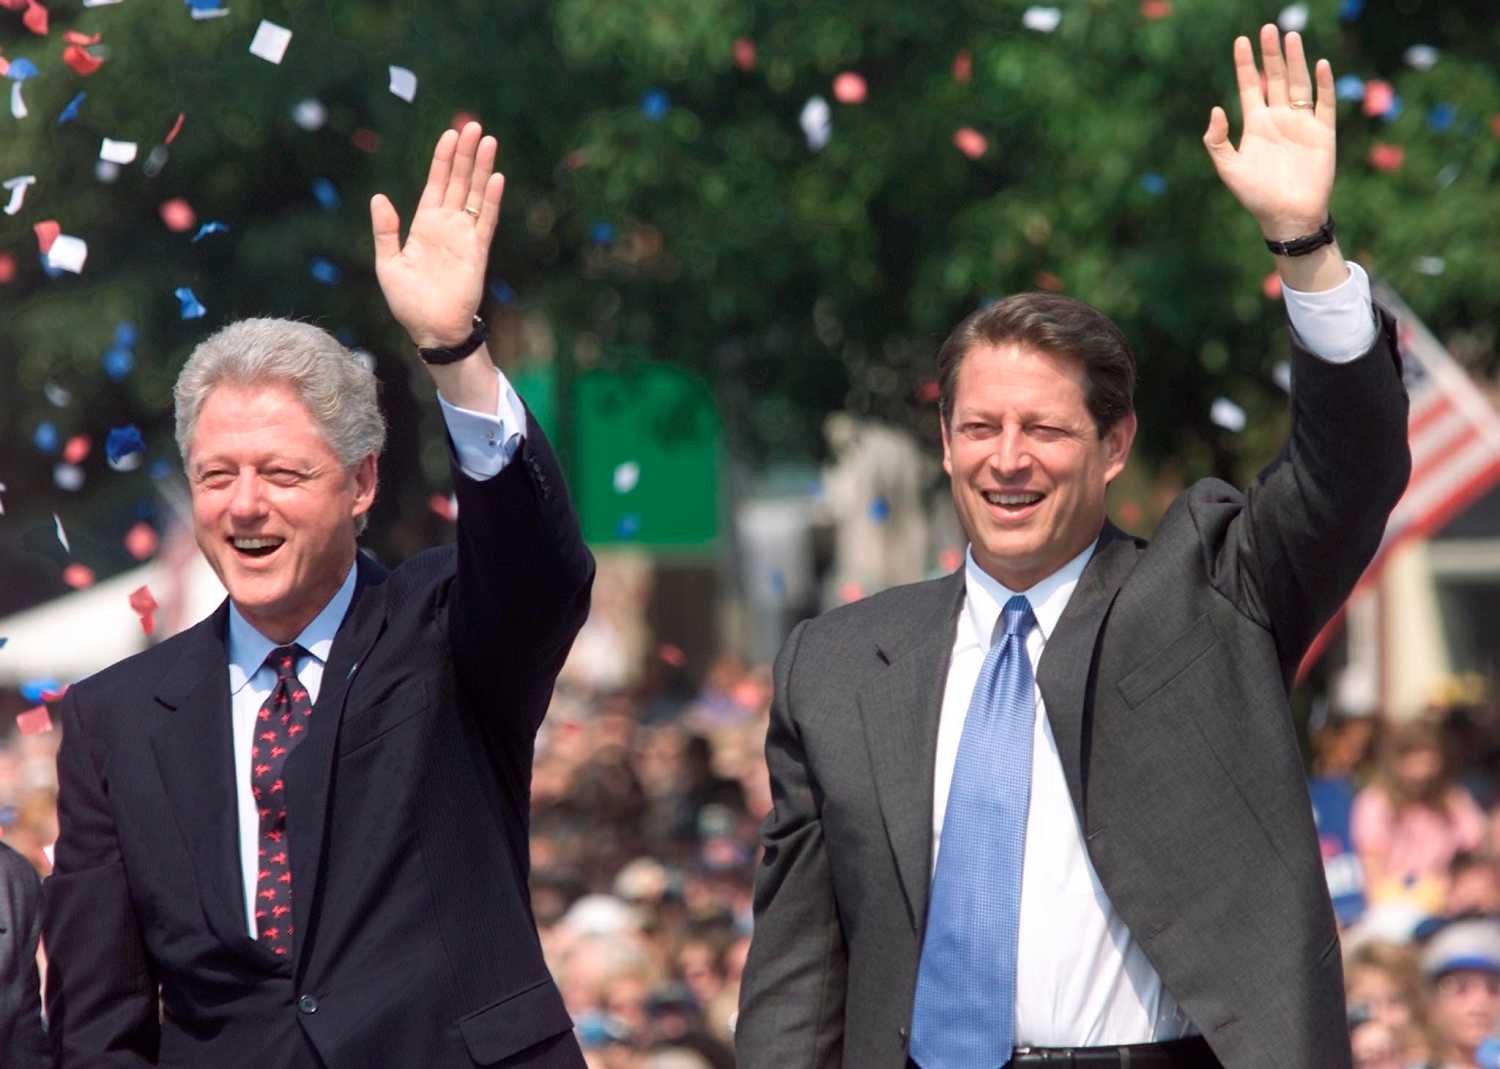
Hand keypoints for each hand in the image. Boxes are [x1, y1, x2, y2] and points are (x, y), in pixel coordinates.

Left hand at [371, 122, 504, 348]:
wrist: (432, 329)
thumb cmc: (408, 302)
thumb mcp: (388, 263)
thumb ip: (386, 230)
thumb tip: (381, 197)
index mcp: (424, 225)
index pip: (436, 183)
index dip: (442, 159)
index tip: (450, 134)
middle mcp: (447, 225)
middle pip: (458, 181)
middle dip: (465, 153)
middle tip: (473, 126)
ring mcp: (464, 236)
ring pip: (474, 193)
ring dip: (481, 168)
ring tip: (488, 141)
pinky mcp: (477, 250)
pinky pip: (485, 219)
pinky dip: (490, 199)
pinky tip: (496, 177)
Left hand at [1203, 26, 1334, 240]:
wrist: (1287, 215)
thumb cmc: (1255, 195)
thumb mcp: (1228, 168)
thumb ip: (1217, 140)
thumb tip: (1216, 107)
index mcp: (1255, 125)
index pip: (1249, 86)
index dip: (1245, 65)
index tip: (1240, 41)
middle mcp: (1278, 119)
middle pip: (1275, 79)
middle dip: (1271, 55)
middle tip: (1268, 28)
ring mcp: (1301, 123)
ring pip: (1298, 84)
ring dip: (1295, 61)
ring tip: (1290, 37)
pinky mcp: (1322, 133)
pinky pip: (1324, 103)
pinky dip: (1323, 85)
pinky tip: (1320, 65)